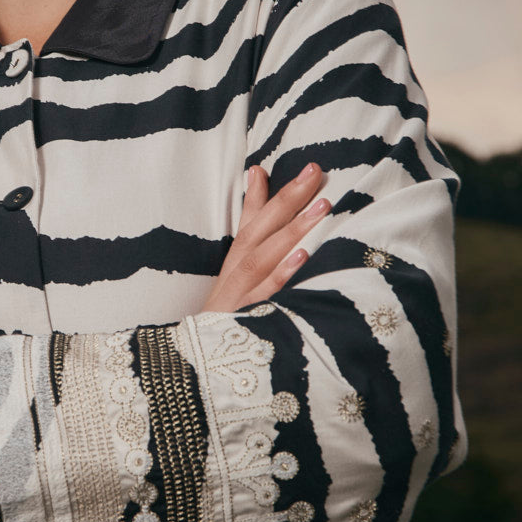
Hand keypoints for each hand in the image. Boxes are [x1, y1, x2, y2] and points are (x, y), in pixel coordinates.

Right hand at [202, 162, 329, 313]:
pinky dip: (280, 275)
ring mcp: (239, 294)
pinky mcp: (245, 318)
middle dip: (287, 201)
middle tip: (314, 173)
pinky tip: (302, 257)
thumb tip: (257, 177)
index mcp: (236, 259)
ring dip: (291, 231)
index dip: (270, 192)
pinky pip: (264, 294)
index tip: (304, 167)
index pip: (252, 219)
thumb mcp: (238, 268)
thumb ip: (251, 225)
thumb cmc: (228, 309)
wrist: (201, 355)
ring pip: (263, 257)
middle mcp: (235, 272)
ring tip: (320, 207)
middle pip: (259, 231)